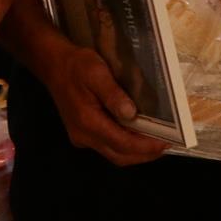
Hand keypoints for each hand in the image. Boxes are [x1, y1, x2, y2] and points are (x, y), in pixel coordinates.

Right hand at [38, 40, 169, 165]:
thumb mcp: (96, 72)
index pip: (121, 143)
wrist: (53, 64)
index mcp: (87, 121)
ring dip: (135, 153)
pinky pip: (107, 147)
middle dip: (144, 154)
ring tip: (156, 143)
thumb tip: (131, 114)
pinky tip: (136, 136)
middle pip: (119, 155)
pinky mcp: (82, 134)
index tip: (166, 143)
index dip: (145, 146)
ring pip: (113, 154)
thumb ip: (113, 94)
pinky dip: (124, 146)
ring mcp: (81, 137)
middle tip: (166, 145)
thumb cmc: (76, 65)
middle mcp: (83, 135)